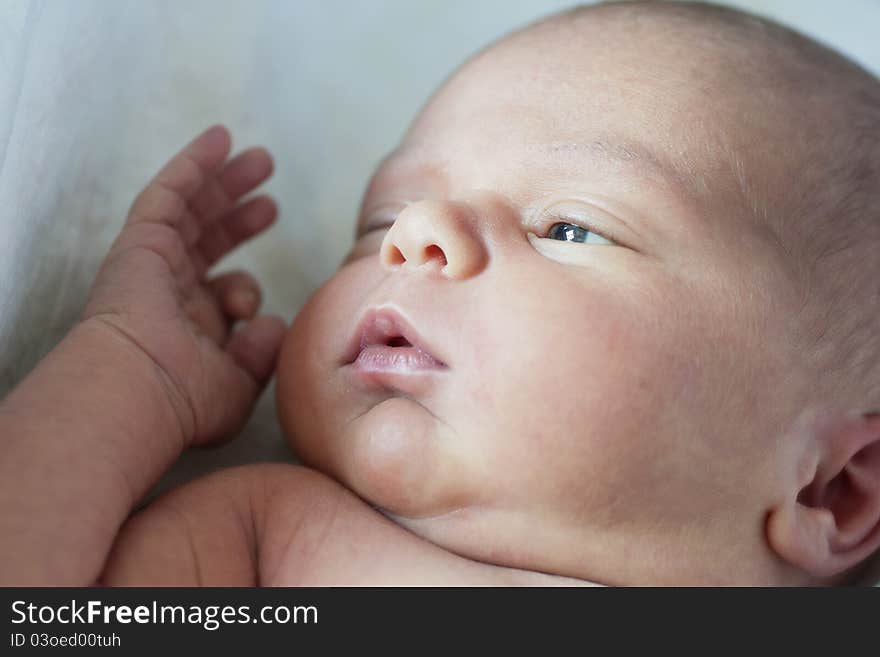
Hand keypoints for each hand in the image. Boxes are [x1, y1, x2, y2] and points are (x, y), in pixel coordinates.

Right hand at [81, 125, 285, 446]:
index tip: (256, 306)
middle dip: (239, 217)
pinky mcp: (142, 239)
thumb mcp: (239, 383)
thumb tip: (272, 322)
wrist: (141, 389)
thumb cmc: (187, 400)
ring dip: (225, 181)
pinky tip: (220, 137)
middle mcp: (170, 290)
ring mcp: (154, 262)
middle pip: (208, 240)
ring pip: (192, 209)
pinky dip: (193, 163)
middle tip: (270, 202)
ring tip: (263, 161)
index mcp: (190, 325)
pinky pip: (169, 191)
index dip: (246, 286)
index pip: (221, 289)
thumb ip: (260, 353)